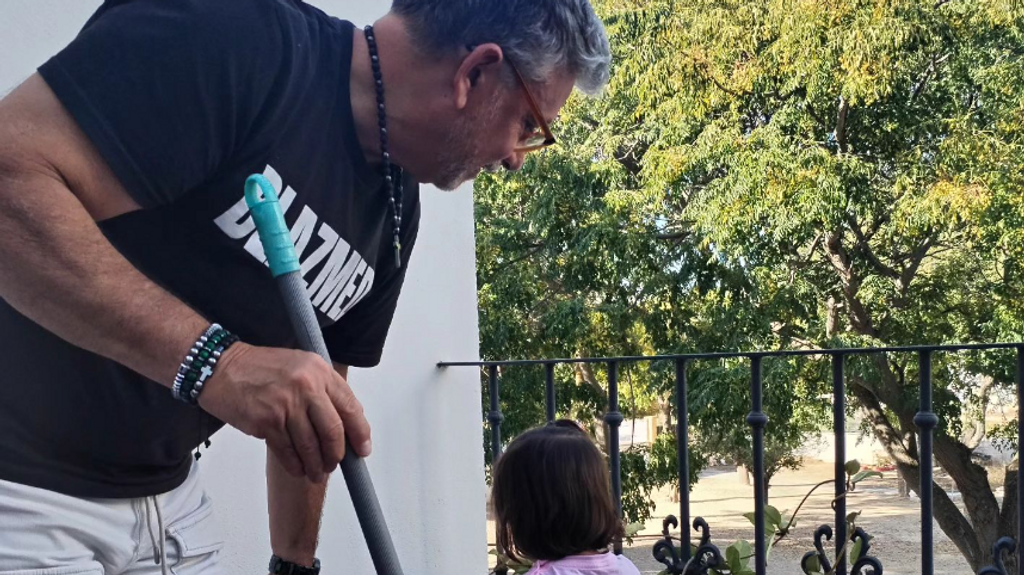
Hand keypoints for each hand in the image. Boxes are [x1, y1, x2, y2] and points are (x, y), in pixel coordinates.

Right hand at [198, 343, 370, 481]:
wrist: (220, 367)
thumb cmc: (260, 368)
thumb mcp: (300, 366)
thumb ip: (322, 390)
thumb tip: (343, 424)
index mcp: (319, 370)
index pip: (350, 407)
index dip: (360, 433)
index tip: (362, 450)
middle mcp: (306, 386)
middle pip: (333, 431)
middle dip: (336, 454)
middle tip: (334, 465)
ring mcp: (286, 404)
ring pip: (311, 445)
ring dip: (316, 465)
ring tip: (316, 473)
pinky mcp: (266, 422)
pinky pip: (288, 451)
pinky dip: (295, 465)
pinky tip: (299, 469)